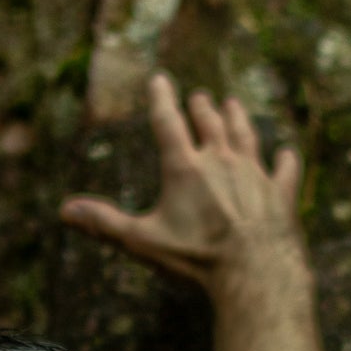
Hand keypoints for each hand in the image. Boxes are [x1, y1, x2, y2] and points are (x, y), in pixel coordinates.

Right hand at [60, 75, 304, 295]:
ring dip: (239, 119)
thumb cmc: (195, 258)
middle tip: (200, 96)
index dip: (161, 100)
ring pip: (246, 136)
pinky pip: (284, 169)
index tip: (159, 79)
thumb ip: (104, 223)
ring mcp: (255, 174)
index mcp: (185, 169)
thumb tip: (64, 211)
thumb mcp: (142, 242)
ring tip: (234, 104)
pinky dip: (285, 159)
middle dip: (202, 108)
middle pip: (211, 124)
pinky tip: (286, 152)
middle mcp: (222, 161)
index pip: (168, 124)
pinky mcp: (280, 193)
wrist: (253, 271)